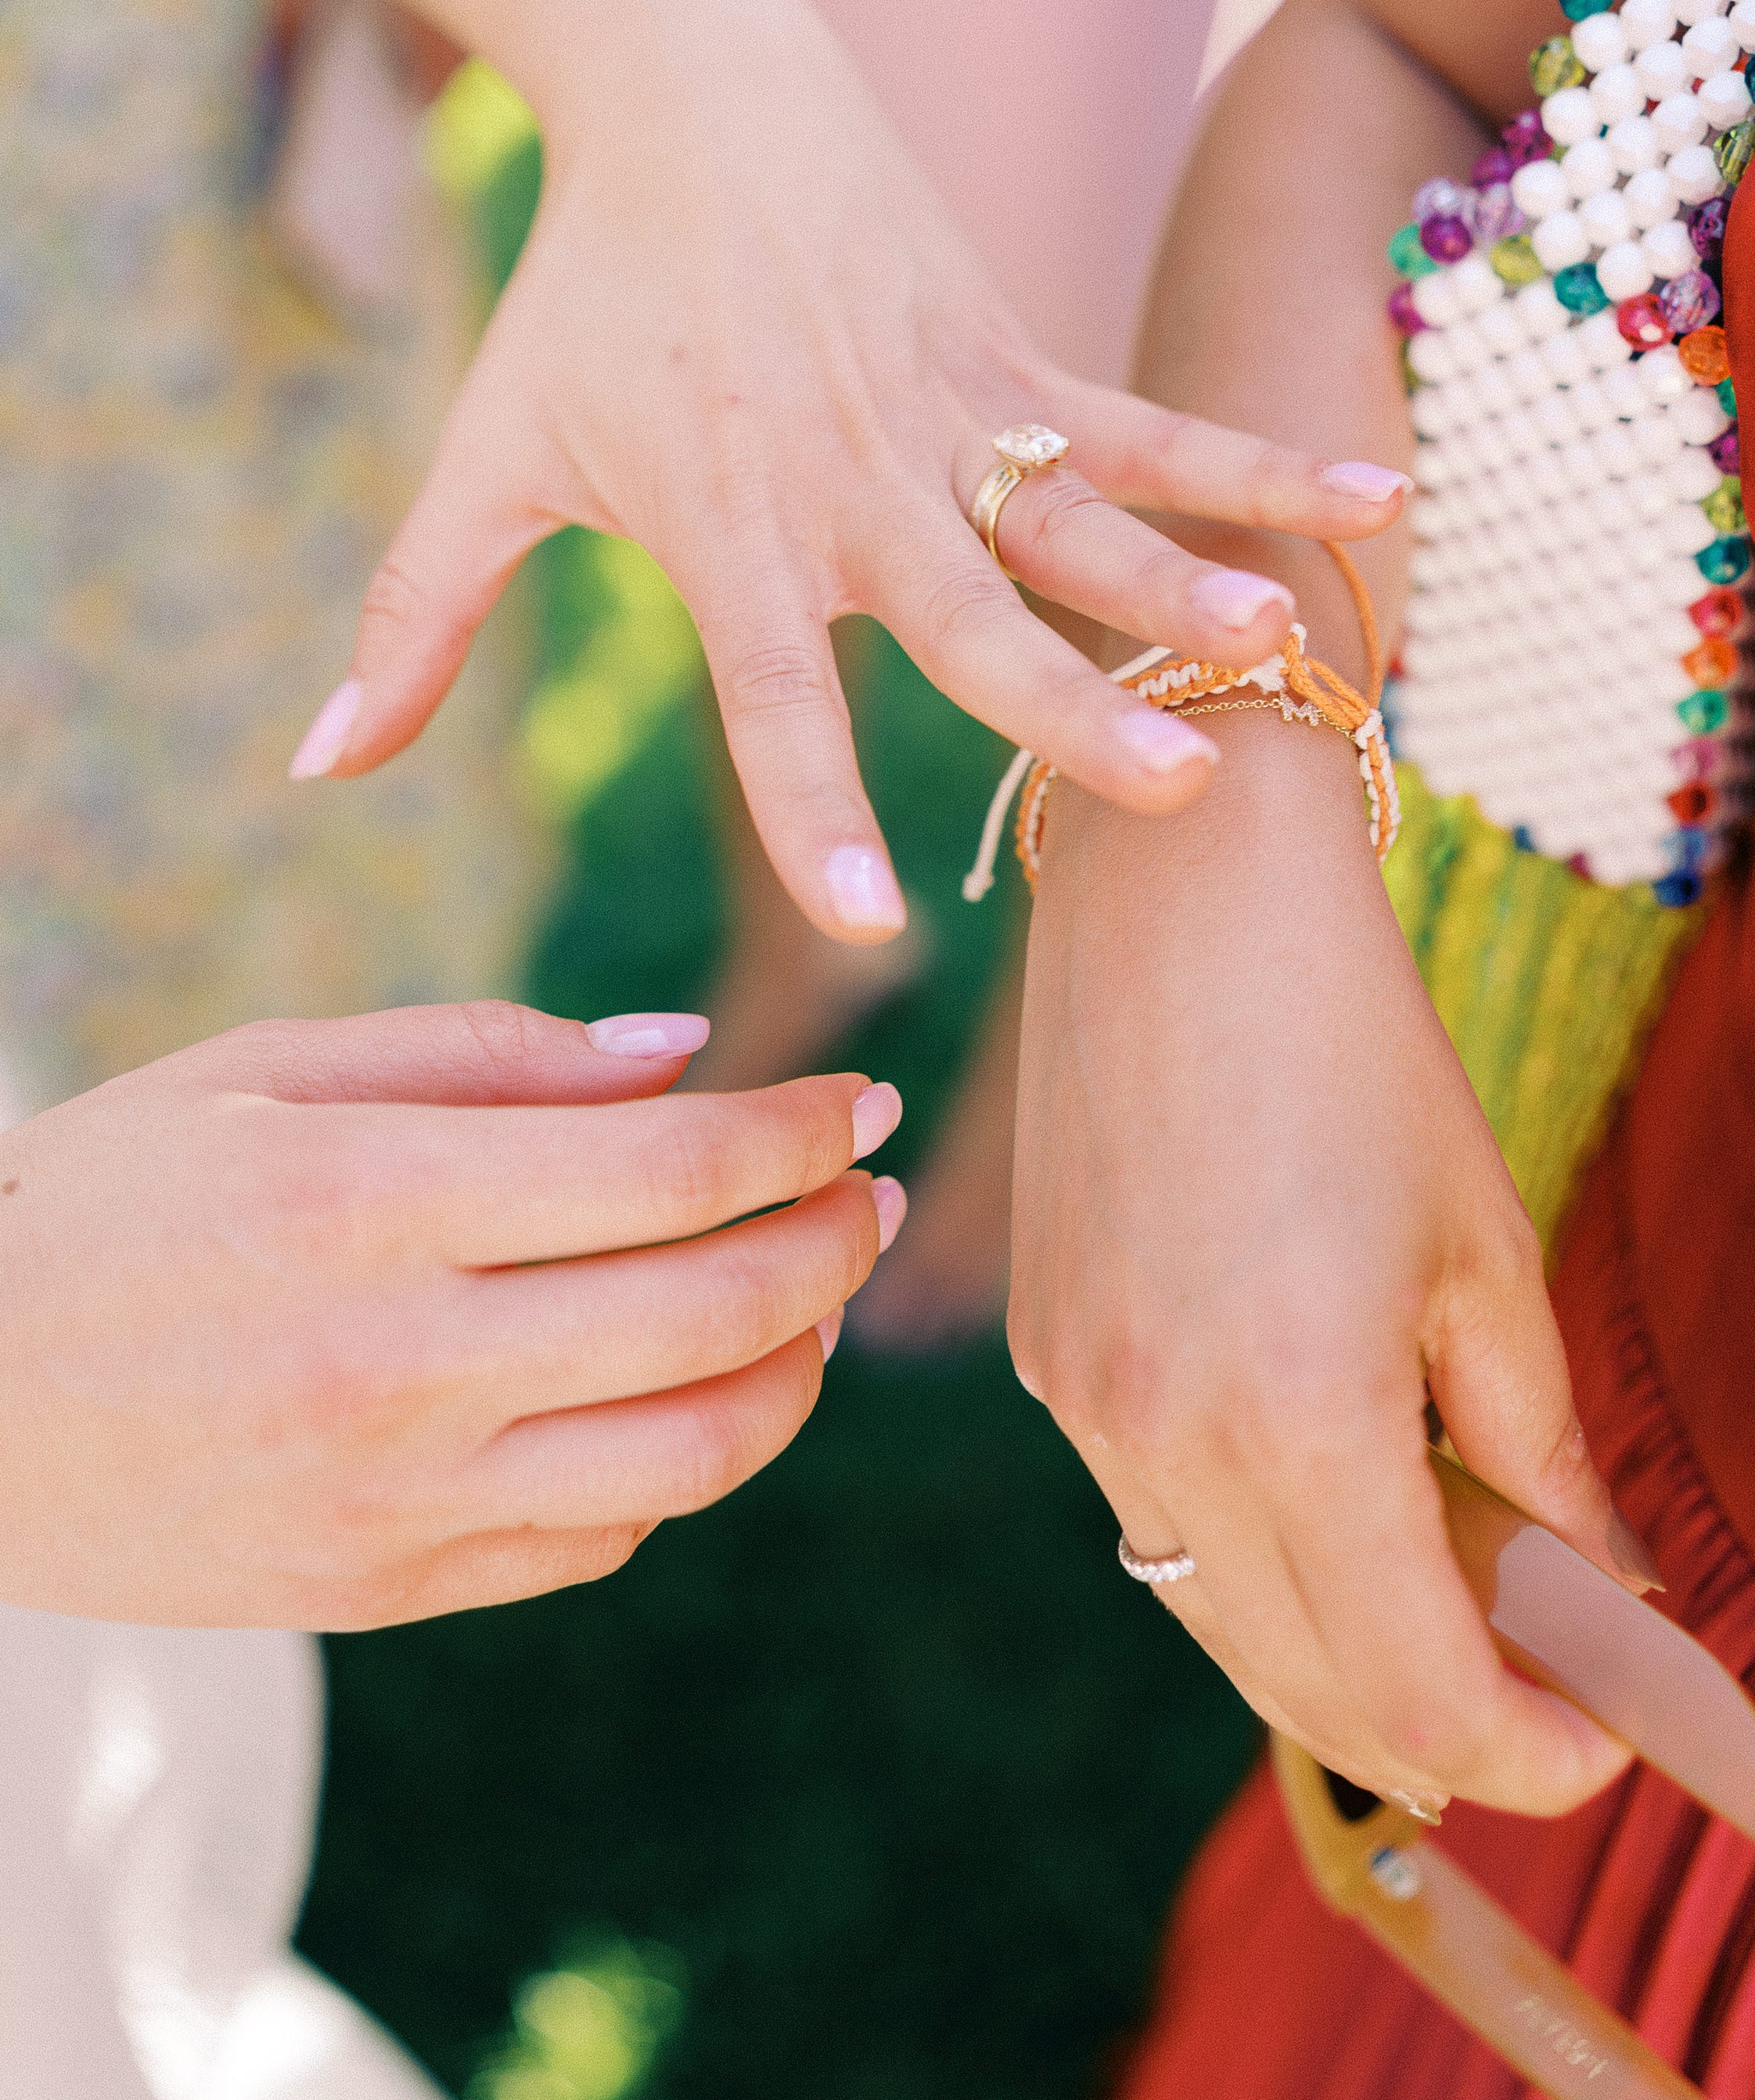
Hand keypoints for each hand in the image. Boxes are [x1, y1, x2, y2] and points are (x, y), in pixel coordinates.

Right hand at [0, 1001, 900, 1627]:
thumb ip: (485, 1054)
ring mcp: (392, 1504)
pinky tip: (679, 1393)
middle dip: (832, 1244)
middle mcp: (396, 1363)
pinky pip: (596, 1541)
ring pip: (691, 1455)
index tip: (856, 1099)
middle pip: (713, 1316)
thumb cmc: (92, 1197)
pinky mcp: (378, 1595)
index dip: (798, 1133)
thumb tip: (685, 1053)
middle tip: (869, 1195)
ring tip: (812, 1301)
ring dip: (793, 1370)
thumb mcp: (264, 1066)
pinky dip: (678, 1464)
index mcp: (367, 1199)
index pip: (671, 1173)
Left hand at [297, 0, 1409, 940]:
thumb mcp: (482, 463)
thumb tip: (311, 770)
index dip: (817, 808)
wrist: (684, 87)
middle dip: (1068, 709)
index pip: (776, 695)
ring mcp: (945, 411)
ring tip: (1278, 651)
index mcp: (726, 532)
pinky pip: (1145, 418)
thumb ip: (410, 625)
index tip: (871, 923)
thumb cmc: (576, 301)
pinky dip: (1252, 462)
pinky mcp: (1011, 350)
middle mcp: (849, 484)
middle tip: (1166, 790)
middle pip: (971, 620)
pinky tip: (1368, 508)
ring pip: (1081, 517)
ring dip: (1182, 583)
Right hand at [1008, 726, 1648, 1815]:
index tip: (1600, 1736)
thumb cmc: (1354, 1048)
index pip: (1418, 1692)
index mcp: (1296, 1419)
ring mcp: (1083, 1405)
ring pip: (1218, 1619)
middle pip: (1310, 1688)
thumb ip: (1540, 1453)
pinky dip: (1250, 1557)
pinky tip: (1328, 1499)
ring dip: (1338, 1654)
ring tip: (1448, 1608)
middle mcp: (1165, 1438)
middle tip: (1543, 1700)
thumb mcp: (1485, 1256)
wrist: (1178, 897)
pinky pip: (1156, 1520)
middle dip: (1440, 1730)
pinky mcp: (1046, 1358)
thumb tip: (1601, 1592)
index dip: (1526, 1750)